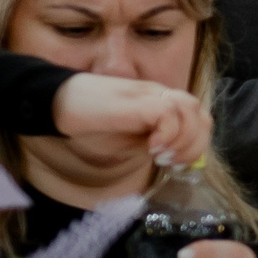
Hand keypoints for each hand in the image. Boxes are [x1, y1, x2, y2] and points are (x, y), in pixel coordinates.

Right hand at [52, 74, 210, 166]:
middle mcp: (158, 94)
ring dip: (182, 139)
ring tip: (160, 154)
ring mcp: (146, 94)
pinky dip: (167, 133)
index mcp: (160, 102)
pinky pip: (165, 112)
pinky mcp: (132, 101)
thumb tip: (174, 157)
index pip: (198, 117)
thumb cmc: (92, 121)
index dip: (197, 143)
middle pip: (199, 113)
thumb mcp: (129, 137)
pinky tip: (151, 147)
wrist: (58, 103)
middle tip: (171, 162)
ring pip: (189, 109)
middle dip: (194, 144)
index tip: (176, 163)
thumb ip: (153, 141)